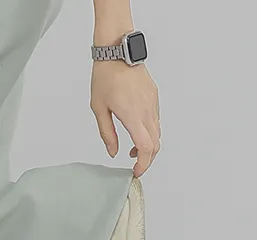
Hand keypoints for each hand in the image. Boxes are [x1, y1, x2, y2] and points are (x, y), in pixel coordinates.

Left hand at [90, 61, 160, 176]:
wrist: (117, 51)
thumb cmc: (105, 76)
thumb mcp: (99, 109)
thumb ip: (107, 134)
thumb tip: (113, 152)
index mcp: (133, 115)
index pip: (146, 148)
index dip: (144, 164)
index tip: (136, 172)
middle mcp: (147, 110)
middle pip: (156, 144)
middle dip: (147, 159)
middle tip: (136, 166)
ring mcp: (152, 103)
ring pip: (158, 133)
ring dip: (148, 146)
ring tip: (133, 151)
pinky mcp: (154, 96)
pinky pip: (156, 120)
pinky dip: (150, 132)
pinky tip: (137, 132)